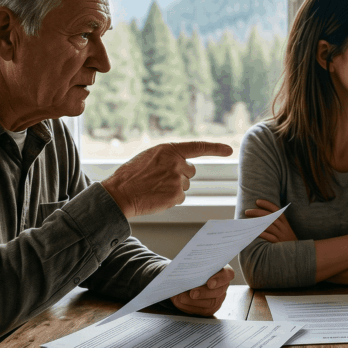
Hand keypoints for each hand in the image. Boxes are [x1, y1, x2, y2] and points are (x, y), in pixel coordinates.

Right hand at [103, 142, 233, 217]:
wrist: (119, 193)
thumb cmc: (131, 176)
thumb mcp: (149, 157)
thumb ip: (168, 158)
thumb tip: (184, 165)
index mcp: (169, 150)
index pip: (198, 147)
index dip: (215, 148)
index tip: (228, 150)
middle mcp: (176, 163)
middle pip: (190, 172)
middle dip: (178, 176)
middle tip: (159, 180)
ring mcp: (177, 179)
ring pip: (184, 186)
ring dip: (173, 189)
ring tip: (154, 189)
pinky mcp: (176, 195)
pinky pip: (180, 198)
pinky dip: (170, 200)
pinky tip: (156, 197)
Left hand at [170, 265, 232, 315]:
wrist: (182, 281)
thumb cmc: (188, 269)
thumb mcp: (189, 265)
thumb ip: (190, 267)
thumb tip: (183, 271)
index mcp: (221, 270)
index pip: (228, 274)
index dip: (220, 279)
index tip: (210, 283)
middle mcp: (222, 285)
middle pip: (219, 291)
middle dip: (204, 293)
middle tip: (192, 293)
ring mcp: (218, 298)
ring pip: (211, 303)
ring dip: (195, 301)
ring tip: (181, 297)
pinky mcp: (210, 308)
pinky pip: (203, 310)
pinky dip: (190, 306)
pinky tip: (181, 302)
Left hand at [245, 199, 296, 242]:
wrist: (297, 252)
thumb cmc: (287, 240)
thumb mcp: (285, 229)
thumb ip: (276, 222)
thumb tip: (262, 216)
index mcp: (284, 222)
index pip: (276, 209)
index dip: (267, 204)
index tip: (257, 201)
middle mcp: (283, 227)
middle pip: (269, 216)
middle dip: (257, 212)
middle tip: (247, 211)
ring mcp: (281, 235)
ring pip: (269, 226)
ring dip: (258, 223)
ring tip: (248, 221)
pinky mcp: (279, 243)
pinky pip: (270, 237)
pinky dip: (262, 234)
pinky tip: (255, 233)